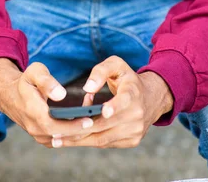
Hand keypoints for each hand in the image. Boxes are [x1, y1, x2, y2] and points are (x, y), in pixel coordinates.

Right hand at [0, 59, 99, 147]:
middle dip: (80, 130)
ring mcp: (37, 135)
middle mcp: (34, 127)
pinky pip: (59, 139)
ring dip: (78, 133)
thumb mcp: (34, 72)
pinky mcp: (42, 137)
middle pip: (62, 135)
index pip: (55, 125)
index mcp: (32, 111)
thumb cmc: (26, 81)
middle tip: (97, 121)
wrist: (11, 95)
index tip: (89, 120)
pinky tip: (83, 124)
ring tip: (94, 121)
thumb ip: (47, 81)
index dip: (73, 125)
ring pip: (62, 139)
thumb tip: (61, 94)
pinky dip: (72, 134)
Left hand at [58, 56, 173, 148]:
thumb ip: (100, 71)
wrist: (151, 97)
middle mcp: (137, 114)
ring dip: (80, 140)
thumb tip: (87, 88)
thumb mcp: (116, 65)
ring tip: (58, 140)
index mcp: (133, 93)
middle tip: (56, 132)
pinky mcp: (132, 140)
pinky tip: (72, 138)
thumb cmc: (127, 78)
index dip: (114, 106)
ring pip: (104, 138)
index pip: (125, 100)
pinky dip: (89, 140)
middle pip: (106, 125)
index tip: (103, 111)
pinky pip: (106, 143)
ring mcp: (135, 130)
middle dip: (81, 129)